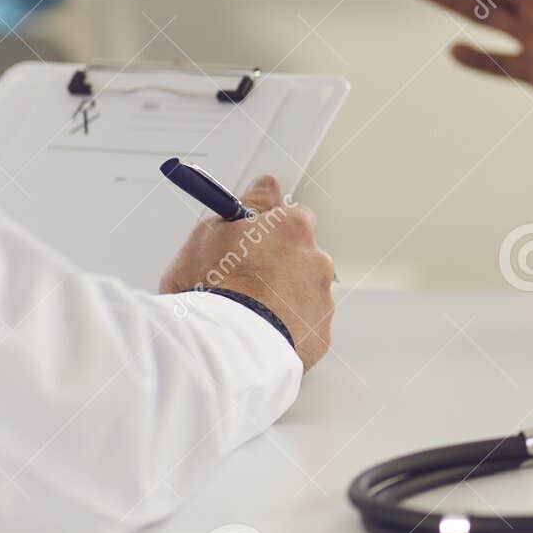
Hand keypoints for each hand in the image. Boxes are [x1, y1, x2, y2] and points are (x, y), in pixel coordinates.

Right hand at [159, 175, 334, 371]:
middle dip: (275, 265)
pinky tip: (257, 335)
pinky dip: (285, 329)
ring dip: (280, 298)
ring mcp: (321, 299)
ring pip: (302, 292)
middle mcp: (316, 260)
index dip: (266, 228)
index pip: (290, 214)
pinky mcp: (319, 335)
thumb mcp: (210, 232)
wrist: (222, 347)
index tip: (250, 238)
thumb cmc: (210, 289)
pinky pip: (303, 327)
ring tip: (244, 314)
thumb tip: (265, 185)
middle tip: (241, 281)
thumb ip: (245, 205)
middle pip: (298, 255)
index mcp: (292, 228)